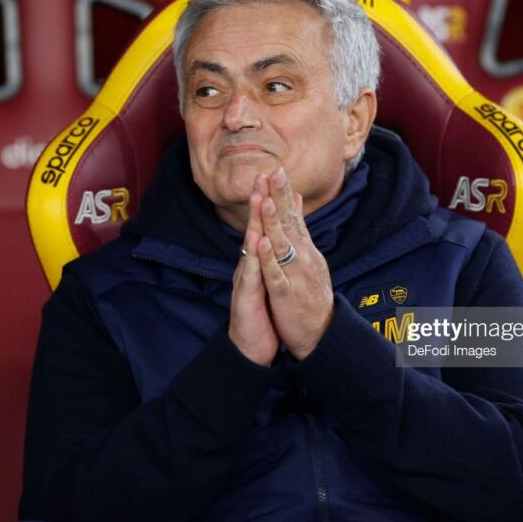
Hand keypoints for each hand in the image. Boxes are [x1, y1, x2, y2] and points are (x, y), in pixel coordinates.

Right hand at [228, 177, 279, 365]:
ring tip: (259, 197)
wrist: (250, 347)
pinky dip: (255, 257)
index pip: (264, 226)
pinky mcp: (247, 296)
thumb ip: (270, 257)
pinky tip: (258, 241)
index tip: (276, 175)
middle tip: (263, 173)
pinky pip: (252, 274)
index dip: (269, 201)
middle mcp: (249, 265)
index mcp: (258, 261)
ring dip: (254, 222)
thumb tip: (274, 236)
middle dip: (259, 201)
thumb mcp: (268, 280)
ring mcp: (246, 279)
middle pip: (254, 228)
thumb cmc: (261, 313)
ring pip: (250, 247)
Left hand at [255, 167, 333, 359]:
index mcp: (305, 249)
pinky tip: (262, 243)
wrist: (321, 332)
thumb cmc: (311, 294)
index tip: (276, 169)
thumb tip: (296, 200)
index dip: (284, 193)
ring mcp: (295, 275)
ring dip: (273, 222)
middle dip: (280, 198)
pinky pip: (276, 274)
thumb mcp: (309, 258)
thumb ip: (300, 229)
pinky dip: (269, 258)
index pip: (293, 215)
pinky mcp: (287, 294)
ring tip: (265, 200)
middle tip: (274, 172)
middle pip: (289, 223)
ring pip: (282, 244)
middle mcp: (303, 257)